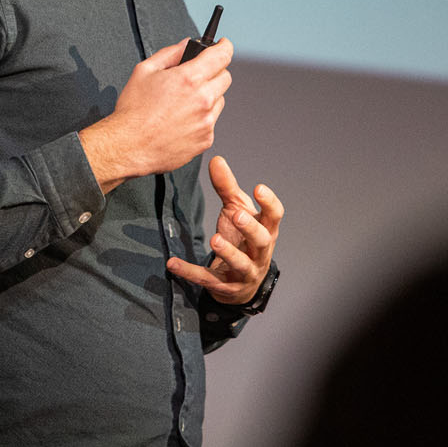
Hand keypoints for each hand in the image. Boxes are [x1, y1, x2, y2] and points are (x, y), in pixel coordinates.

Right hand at [79, 37, 232, 191]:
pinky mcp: (205, 140)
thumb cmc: (133, 111)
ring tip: (183, 104)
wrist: (128, 146)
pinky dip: (201, 119)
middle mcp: (203, 100)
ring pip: (219, 101)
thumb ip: (170, 53)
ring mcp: (206, 122)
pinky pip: (211, 122)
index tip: (222, 46)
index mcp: (189, 79)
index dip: (224, 47)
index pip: (222, 56)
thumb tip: (185, 45)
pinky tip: (181, 121)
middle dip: (214, 72)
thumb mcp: (144, 70)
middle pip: (225, 77)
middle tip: (196, 77)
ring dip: (208, 97)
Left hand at [166, 155, 281, 304]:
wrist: (241, 283)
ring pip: (241, 264)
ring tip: (214, 240)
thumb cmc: (242, 239)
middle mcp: (260, 252)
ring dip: (228, 253)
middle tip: (237, 214)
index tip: (259, 188)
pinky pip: (209, 280)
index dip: (269, 203)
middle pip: (262, 240)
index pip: (274, 217)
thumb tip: (215, 159)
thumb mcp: (236, 211)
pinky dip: (190, 272)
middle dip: (250, 228)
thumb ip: (227, 188)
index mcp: (266, 230)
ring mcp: (245, 272)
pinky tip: (172, 264)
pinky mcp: (226, 287)